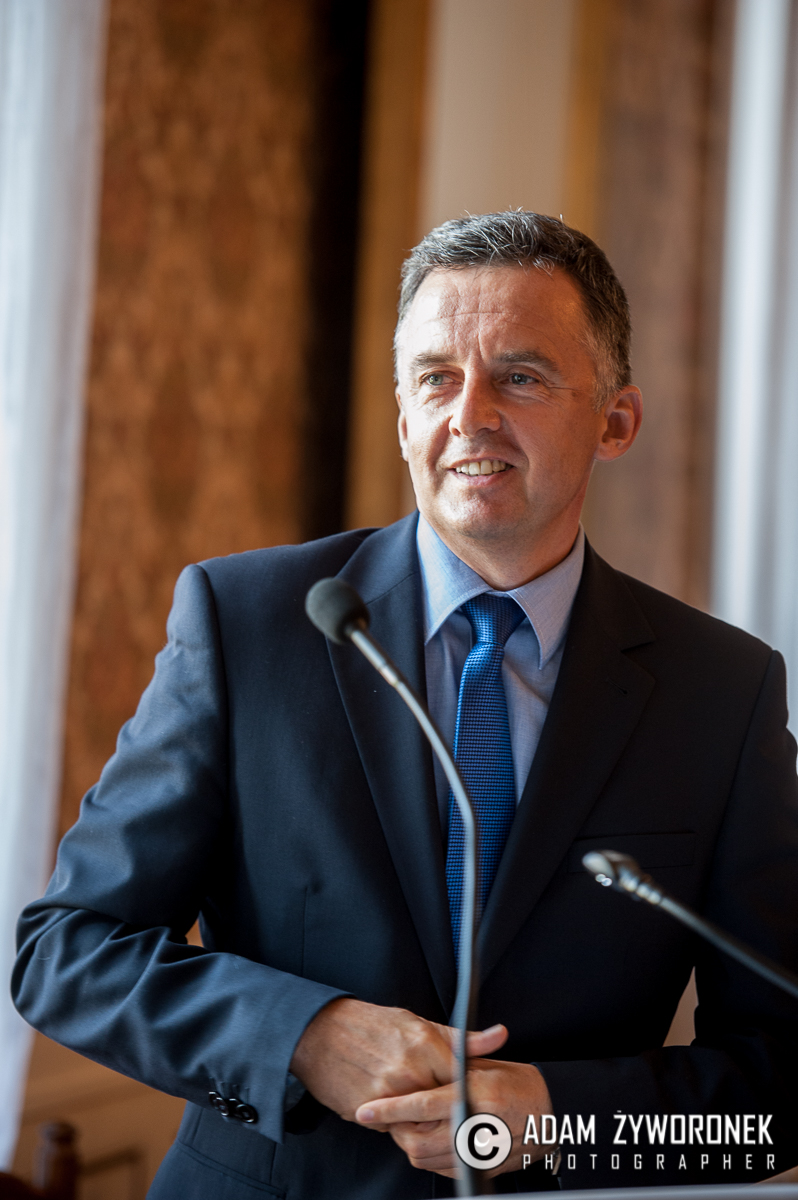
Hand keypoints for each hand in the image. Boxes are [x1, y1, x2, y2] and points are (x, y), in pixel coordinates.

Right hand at [290, 998, 507, 1121]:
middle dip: (444, 1108)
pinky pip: (394, 1128)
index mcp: (426, 1045)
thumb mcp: (418, 1023)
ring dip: (420, 1117)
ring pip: (420, 1123)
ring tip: (410, 1098)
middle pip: (444, 1108)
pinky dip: (396, 1121)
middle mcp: (410, 1071)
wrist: (319, 1033)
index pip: (464, 1084)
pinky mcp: (367, 1112)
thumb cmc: (370, 1024)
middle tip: (436, 1099)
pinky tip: (390, 1102)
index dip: (466, 1092)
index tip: (469, 1095)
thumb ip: (462, 1038)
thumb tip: (501, 1035)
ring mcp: (388, 1094)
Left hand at [354, 1057, 551, 1176]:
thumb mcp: (486, 1066)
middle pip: (417, 1140)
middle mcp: (477, 1126)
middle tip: (392, 1115)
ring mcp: (480, 1153)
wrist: (555, 1114)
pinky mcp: (482, 1170)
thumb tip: (414, 1074)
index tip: (366, 1110)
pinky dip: (430, 1156)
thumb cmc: (520, 1083)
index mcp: (476, 1093)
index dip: (389, 1109)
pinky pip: (442, 1170)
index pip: (421, 1104)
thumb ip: (450, 1069)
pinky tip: (433, 1138)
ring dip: (411, 1143)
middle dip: (397, 1130)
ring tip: (412, 1125)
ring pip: (425, 1158)